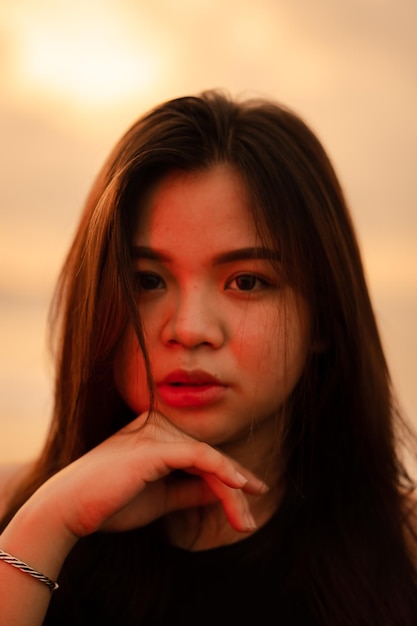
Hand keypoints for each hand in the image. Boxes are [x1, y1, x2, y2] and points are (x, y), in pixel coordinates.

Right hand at [38, 411, 267, 539]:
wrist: (70, 510)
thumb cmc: (110, 504)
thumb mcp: (161, 498)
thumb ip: (189, 491)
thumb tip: (222, 492)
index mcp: (156, 435)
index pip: (201, 453)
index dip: (229, 474)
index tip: (251, 493)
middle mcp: (158, 427)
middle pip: (209, 457)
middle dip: (235, 489)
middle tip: (249, 519)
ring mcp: (156, 434)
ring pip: (209, 459)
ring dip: (232, 491)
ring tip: (245, 521)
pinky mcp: (155, 446)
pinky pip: (199, 456)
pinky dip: (222, 471)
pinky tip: (239, 488)